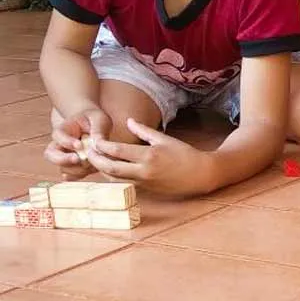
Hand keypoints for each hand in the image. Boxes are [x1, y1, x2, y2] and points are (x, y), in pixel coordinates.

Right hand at [44, 108, 111, 179]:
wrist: (94, 126)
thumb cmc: (95, 119)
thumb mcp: (99, 118)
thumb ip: (98, 129)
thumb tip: (98, 144)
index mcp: (64, 129)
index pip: (58, 135)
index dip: (66, 141)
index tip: (79, 145)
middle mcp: (60, 145)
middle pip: (50, 155)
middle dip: (63, 159)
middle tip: (78, 159)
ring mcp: (65, 157)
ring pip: (62, 168)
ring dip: (77, 168)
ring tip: (93, 162)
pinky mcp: (73, 167)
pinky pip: (72, 176)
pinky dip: (82, 175)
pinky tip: (92, 168)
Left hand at [87, 118, 212, 196]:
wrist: (200, 174)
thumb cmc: (184, 154)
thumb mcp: (164, 139)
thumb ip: (144, 130)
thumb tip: (128, 121)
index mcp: (148, 155)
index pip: (118, 151)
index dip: (103, 146)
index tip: (94, 140)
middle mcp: (144, 171)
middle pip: (111, 168)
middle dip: (96, 161)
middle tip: (87, 153)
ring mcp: (144, 182)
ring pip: (115, 179)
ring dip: (103, 170)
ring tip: (95, 160)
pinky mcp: (146, 190)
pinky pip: (124, 183)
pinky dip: (114, 177)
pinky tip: (109, 170)